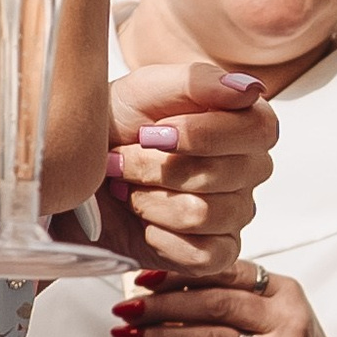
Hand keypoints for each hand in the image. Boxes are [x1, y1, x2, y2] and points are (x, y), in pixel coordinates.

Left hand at [97, 52, 276, 277]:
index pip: (255, 131)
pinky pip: (198, 253)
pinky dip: (156, 235)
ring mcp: (235, 215)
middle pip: (219, 175)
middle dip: (154, 166)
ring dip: (147, 200)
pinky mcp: (215, 254)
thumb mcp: (145, 89)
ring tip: (127, 187)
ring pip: (202, 214)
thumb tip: (249, 89)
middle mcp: (249, 170)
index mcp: (245, 124)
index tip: (152, 131)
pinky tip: (141, 220)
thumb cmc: (117, 124)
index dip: (200, 134)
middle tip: (123, 158)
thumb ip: (198, 81)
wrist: (80, 169)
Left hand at [111, 262, 336, 336]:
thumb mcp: (275, 315)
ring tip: (127, 336)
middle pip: (214, 304)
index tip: (143, 277)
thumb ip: (234, 298)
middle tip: (125, 307)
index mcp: (283, 291)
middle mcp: (284, 320)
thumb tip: (167, 290)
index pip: (224, 272)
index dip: (180, 274)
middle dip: (162, 305)